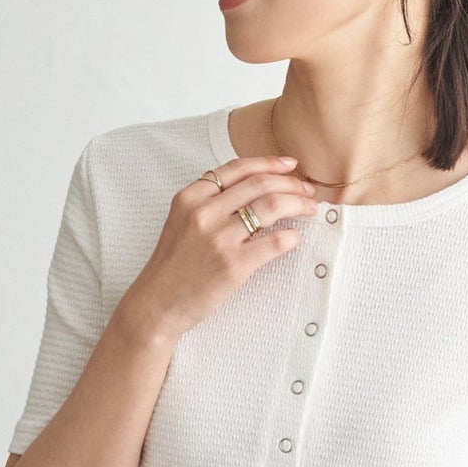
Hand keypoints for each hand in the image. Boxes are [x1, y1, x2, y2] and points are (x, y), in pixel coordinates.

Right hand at [135, 154, 318, 337]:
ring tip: (310, 209)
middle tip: (307, 191)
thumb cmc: (173, 266)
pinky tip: (296, 238)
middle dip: (291, 183)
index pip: (238, 168)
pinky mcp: (233, 264)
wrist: (157, 304)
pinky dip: (292, 236)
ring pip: (272, 205)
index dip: (269, 163)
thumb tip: (255, 189)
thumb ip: (210, 202)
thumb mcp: (182, 221)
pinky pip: (275, 241)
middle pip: (260, 183)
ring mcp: (219, 238)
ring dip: (298, 204)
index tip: (290, 165)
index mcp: (191, 196)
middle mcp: (204, 212)